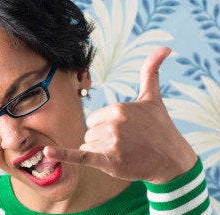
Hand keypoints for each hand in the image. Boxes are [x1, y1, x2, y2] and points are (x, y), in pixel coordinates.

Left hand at [44, 47, 196, 183]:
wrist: (172, 160)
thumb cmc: (161, 128)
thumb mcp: (153, 98)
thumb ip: (151, 72)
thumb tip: (165, 48)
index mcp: (118, 108)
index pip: (94, 119)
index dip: (106, 127)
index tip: (126, 132)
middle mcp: (113, 125)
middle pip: (90, 133)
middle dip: (103, 141)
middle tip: (127, 144)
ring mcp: (111, 144)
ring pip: (88, 146)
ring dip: (102, 153)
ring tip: (124, 154)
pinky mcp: (108, 162)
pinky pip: (80, 156)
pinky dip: (62, 155)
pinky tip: (47, 151)